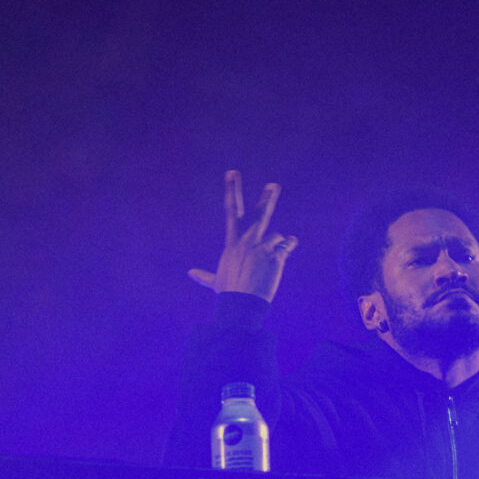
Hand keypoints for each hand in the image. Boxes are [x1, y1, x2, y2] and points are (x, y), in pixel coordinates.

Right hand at [188, 170, 297, 302]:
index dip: (232, 190)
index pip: (231, 211)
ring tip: (269, 261)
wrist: (241, 305)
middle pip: (260, 214)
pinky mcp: (276, 256)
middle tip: (274, 186)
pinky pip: (287, 246)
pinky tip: (283, 256)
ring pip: (277, 236)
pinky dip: (288, 248)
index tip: (232, 172)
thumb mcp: (217, 281)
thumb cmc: (228, 294)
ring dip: (277, 244)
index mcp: (232, 243)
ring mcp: (262, 247)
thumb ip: (205, 276)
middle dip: (267, 199)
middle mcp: (247, 241)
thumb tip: (191, 273)